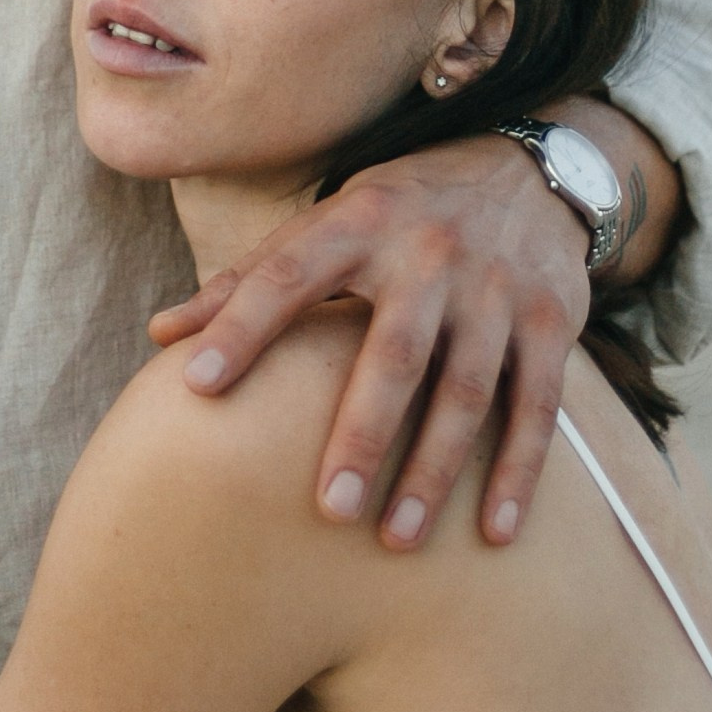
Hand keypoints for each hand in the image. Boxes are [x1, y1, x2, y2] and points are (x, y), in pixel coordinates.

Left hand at [150, 130, 590, 550]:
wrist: (527, 169)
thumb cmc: (399, 213)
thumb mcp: (326, 223)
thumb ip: (248, 280)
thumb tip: (160, 335)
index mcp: (359, 223)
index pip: (288, 274)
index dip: (240, 325)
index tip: (194, 387)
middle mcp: (431, 252)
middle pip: (394, 351)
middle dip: (363, 432)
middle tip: (328, 509)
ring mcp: (497, 288)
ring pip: (468, 390)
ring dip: (435, 469)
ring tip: (397, 541)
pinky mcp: (552, 321)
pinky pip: (537, 405)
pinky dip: (518, 470)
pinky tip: (493, 533)